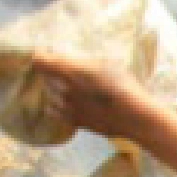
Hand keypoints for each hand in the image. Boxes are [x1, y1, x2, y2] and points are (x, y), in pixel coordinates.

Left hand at [33, 50, 153, 140]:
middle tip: (64, 71)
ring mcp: (69, 108)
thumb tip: (74, 60)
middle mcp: (64, 89)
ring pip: (49, 96)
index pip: (40, 60)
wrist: (136, 117)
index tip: (50, 54)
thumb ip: (85, 61)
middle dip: (51, 73)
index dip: (42, 55)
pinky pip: (55, 113)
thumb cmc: (125, 86)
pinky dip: (56, 107)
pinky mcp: (76, 122)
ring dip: (54, 91)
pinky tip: (66, 104)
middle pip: (45, 78)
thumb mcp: (107, 63)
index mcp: (71, 70)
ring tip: (66, 88)